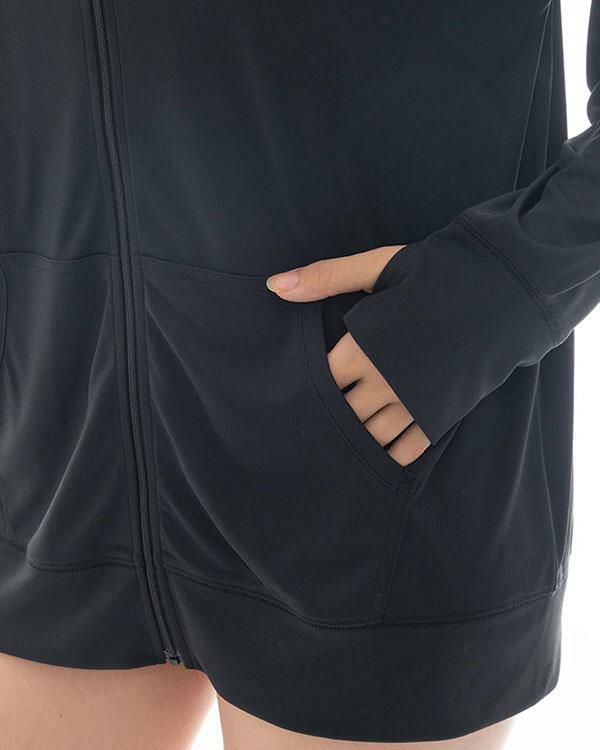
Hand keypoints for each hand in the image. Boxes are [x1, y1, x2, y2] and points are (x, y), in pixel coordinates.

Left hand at [265, 245, 430, 466]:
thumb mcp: (379, 266)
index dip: (307, 387)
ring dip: (355, 439)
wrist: (506, 289)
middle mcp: (383, 382)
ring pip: (370, 436)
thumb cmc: (438, 273)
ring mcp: (413, 402)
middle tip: (315, 423)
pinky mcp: (440, 413)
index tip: (299, 391)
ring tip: (342, 441)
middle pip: (341, 415)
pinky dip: (391, 455)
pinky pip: (408, 449)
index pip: (319, 381)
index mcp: (362, 348)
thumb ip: (326, 278)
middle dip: (329, 417)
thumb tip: (273, 285)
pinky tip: (379, 455)